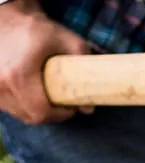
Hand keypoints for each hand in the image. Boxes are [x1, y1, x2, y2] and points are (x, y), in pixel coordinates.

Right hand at [0, 0, 91, 123]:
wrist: (5, 17)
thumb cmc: (35, 29)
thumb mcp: (67, 41)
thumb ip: (84, 66)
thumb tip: (89, 107)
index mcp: (18, 75)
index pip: (41, 112)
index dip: (60, 115)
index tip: (71, 107)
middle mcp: (1, 84)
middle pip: (30, 115)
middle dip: (50, 114)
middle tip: (62, 104)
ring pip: (18, 112)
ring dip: (34, 110)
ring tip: (47, 97)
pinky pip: (7, 105)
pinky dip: (21, 104)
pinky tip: (31, 93)